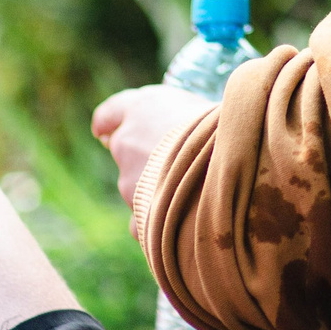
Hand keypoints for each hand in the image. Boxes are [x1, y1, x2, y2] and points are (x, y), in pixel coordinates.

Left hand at [91, 83, 215, 223]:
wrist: (226, 165)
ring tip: (194, 190)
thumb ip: (179, 117)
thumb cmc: (223, 128)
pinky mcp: (140, 215)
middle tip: (175, 162)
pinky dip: (159, 221)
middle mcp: (126, 142)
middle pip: (125, 152)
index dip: (109, 124)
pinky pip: (145, 221)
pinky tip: (186, 219)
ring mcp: (129, 182)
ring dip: (157, 188)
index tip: (104, 131)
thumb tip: (184, 127)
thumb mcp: (202, 108)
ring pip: (137, 188)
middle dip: (144, 158)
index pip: (109, 115)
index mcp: (141, 108)